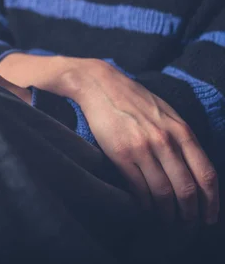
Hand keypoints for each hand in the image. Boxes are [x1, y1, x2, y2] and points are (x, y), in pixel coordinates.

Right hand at [62, 59, 218, 225]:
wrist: (100, 85)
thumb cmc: (134, 100)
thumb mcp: (167, 114)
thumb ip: (182, 138)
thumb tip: (194, 170)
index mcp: (181, 131)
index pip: (206, 175)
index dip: (211, 202)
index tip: (208, 217)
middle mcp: (165, 141)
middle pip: (186, 189)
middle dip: (189, 214)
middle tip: (187, 225)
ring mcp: (142, 148)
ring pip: (163, 192)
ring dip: (167, 213)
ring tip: (166, 221)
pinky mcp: (120, 154)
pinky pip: (138, 187)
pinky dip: (144, 203)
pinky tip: (145, 208)